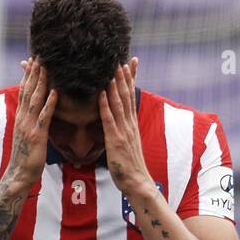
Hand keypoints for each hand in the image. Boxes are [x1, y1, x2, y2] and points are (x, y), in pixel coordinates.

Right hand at [6, 57, 56, 190]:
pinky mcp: (37, 136)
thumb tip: (34, 112)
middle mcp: (23, 118)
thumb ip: (30, 121)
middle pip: (28, 90)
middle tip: (39, 54)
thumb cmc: (25, 157)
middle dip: (34, 72)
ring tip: (46, 66)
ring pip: (35, 99)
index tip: (32, 60)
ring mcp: (29, 126)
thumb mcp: (26, 135)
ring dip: (41, 81)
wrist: (19, 175)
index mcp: (21, 117)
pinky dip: (49, 103)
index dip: (28, 75)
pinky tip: (55, 92)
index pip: (24, 91)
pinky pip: (44, 117)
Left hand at [98, 61, 153, 198]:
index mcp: (131, 124)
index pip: (131, 96)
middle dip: (124, 76)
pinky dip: (105, 105)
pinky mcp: (115, 140)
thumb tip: (119, 124)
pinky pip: (109, 120)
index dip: (130, 79)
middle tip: (120, 57)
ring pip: (119, 103)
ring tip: (112, 68)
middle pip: (126, 95)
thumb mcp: (127, 144)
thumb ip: (123, 131)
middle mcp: (129, 124)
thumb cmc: (129, 166)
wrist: (137, 182)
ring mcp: (123, 131)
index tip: (129, 63)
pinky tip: (102, 93)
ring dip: (115, 85)